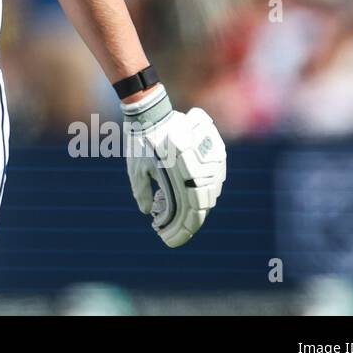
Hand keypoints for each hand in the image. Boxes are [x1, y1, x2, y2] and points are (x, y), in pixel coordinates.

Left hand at [122, 85, 225, 247]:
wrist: (152, 112)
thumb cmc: (141, 142)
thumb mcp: (136, 170)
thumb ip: (143, 192)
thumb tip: (149, 212)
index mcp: (183, 175)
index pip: (191, 212)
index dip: (182, 231)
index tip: (169, 241)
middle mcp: (202, 168)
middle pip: (203, 205)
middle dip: (188, 222)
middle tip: (172, 231)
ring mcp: (212, 158)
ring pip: (211, 191)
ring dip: (198, 205)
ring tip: (181, 214)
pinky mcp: (215, 149)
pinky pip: (216, 175)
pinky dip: (206, 188)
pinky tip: (193, 195)